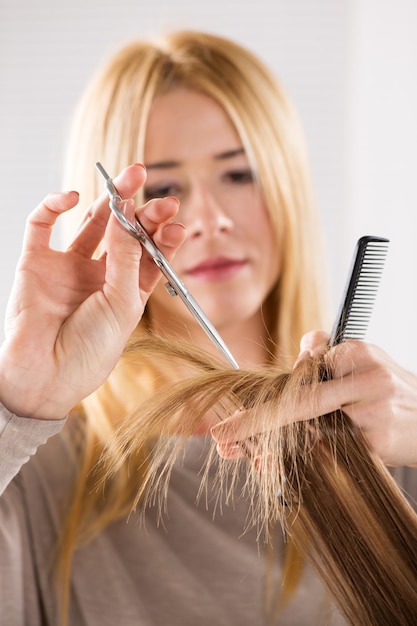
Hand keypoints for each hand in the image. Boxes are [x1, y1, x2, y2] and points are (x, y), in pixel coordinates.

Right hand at [0, 164, 185, 419]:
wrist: (44, 376)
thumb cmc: (90, 350)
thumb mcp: (121, 304)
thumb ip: (126, 258)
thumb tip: (130, 214)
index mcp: (127, 291)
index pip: (150, 253)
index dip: (162, 234)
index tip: (175, 220)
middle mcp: (100, 276)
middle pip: (124, 232)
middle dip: (141, 210)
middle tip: (156, 192)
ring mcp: (68, 267)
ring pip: (90, 222)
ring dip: (109, 199)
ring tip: (127, 179)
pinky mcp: (36, 262)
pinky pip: (41, 224)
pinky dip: (53, 205)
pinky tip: (73, 198)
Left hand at [211, 330, 416, 465]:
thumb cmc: (389, 391)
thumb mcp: (362, 360)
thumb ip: (325, 355)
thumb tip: (299, 353)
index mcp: (355, 354)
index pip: (301, 373)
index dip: (266, 396)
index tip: (234, 410)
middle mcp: (363, 379)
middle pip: (298, 402)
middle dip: (255, 422)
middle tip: (224, 435)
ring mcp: (371, 411)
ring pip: (310, 431)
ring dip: (275, 446)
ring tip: (248, 454)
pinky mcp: (377, 442)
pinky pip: (330, 451)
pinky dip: (304, 457)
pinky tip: (281, 463)